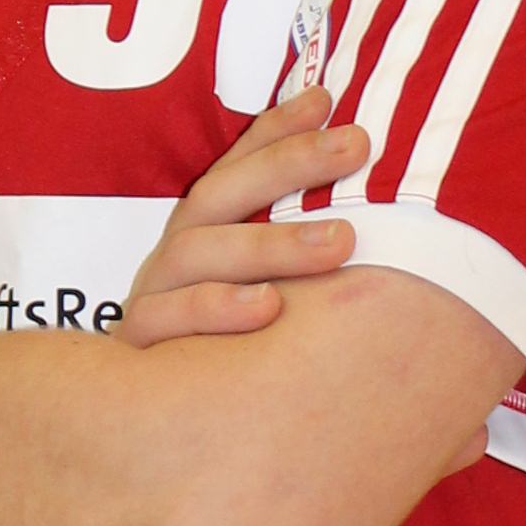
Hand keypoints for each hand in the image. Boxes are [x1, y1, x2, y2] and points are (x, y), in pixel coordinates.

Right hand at [118, 83, 369, 348]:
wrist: (150, 427)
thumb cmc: (237, 354)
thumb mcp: (273, 294)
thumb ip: (316, 253)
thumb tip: (386, 222)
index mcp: (207, 230)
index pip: (239, 163)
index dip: (279, 127)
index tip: (328, 98)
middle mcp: (177, 253)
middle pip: (222, 192)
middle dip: (289, 163)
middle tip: (357, 145)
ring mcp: (153, 294)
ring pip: (199, 251)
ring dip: (270, 241)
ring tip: (341, 241)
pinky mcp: (139, 346)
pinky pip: (167, 319)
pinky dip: (217, 308)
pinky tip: (271, 307)